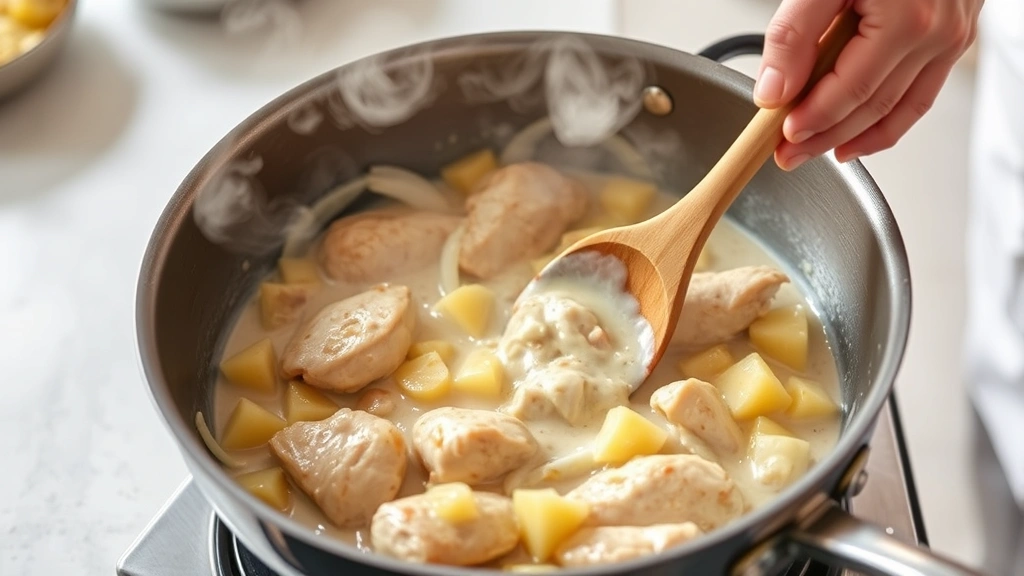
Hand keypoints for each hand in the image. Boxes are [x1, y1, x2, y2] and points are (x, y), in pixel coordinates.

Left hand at [753, 0, 982, 169]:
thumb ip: (794, 33)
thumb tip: (774, 91)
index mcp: (907, 21)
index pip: (850, 92)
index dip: (813, 120)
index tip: (780, 137)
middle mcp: (937, 33)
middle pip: (873, 107)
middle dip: (825, 137)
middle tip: (787, 155)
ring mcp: (951, 37)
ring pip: (901, 108)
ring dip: (857, 137)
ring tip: (820, 153)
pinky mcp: (954, 35)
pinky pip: (922, 93)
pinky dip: (891, 120)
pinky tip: (861, 134)